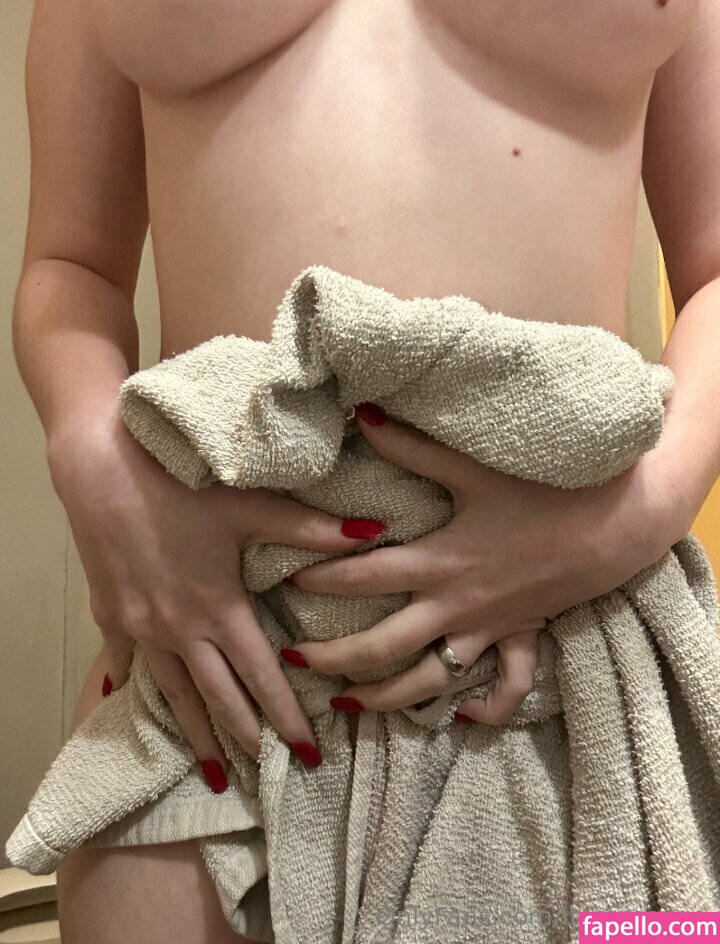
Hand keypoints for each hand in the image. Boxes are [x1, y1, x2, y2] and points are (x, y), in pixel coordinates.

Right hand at [47, 410, 382, 782]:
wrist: (101, 466)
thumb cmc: (180, 484)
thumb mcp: (251, 506)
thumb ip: (311, 529)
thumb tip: (373, 531)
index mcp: (219, 609)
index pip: (262, 677)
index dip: (287, 717)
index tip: (307, 753)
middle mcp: (179, 630)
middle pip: (219, 697)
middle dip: (247, 737)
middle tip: (269, 771)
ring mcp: (139, 627)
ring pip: (173, 693)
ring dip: (196, 733)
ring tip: (214, 770)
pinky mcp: (108, 613)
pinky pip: (124, 660)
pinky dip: (131, 684)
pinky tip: (127, 701)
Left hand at [281, 402, 684, 724]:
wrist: (616, 525)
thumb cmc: (544, 493)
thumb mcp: (474, 468)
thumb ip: (414, 446)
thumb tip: (362, 414)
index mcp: (439, 563)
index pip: (363, 577)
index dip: (320, 577)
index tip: (286, 577)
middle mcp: (455, 607)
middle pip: (381, 646)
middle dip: (333, 658)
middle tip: (293, 660)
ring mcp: (486, 631)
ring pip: (427, 682)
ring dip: (385, 699)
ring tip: (347, 705)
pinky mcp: (518, 639)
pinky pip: (502, 689)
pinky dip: (480, 710)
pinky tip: (454, 717)